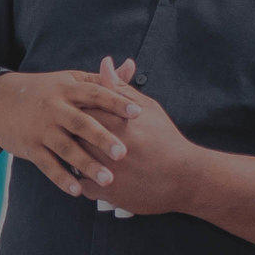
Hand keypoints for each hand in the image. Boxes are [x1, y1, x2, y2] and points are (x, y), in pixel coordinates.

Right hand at [0, 68, 133, 199]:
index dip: (116, 102)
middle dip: (102, 138)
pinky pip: (47, 165)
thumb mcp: (68, 79)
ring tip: (108, 179)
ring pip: (66, 148)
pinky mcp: (30, 147)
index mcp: (68, 89)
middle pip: (81, 123)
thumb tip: (130, 65)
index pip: (95, 94)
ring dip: (87, 165)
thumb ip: (100, 78)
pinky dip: (62, 178)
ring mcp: (41, 129)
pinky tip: (78, 190)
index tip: (137, 112)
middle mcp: (55, 108)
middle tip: (122, 153)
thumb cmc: (43, 90)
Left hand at [81, 61, 205, 217]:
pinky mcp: (106, 191)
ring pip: (72, 160)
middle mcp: (106, 144)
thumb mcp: (147, 108)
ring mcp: (104, 169)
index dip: (75, 107)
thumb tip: (105, 63)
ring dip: (71, 155)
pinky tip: (86, 173)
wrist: (185, 177)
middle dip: (70, 130)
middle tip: (72, 130)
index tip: (76, 109)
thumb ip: (120, 88)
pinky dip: (80, 179)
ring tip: (78, 151)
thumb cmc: (166, 139)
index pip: (80, 107)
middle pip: (72, 132)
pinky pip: (80, 185)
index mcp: (114, 120)